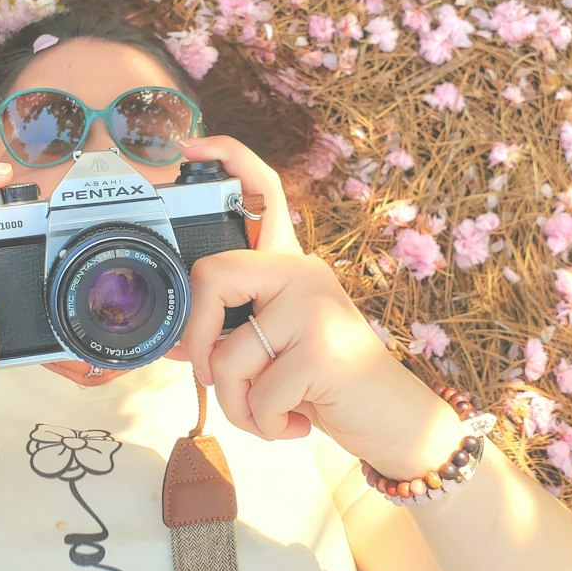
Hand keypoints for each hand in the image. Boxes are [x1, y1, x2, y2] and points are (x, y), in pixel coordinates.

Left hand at [172, 135, 432, 457]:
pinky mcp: (324, 351)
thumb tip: (178, 343)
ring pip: (228, 358)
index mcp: (291, 264)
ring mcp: (316, 308)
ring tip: (270, 413)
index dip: (227, 159)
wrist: (393, 420)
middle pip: (212, 276)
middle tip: (210, 374)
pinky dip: (265, 425)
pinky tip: (295, 422)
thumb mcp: (277, 350)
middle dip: (196, 338)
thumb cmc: (325, 383)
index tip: (188, 145)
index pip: (262, 191)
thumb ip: (235, 334)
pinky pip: (257, 397)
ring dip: (238, 405)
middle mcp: (305, 272)